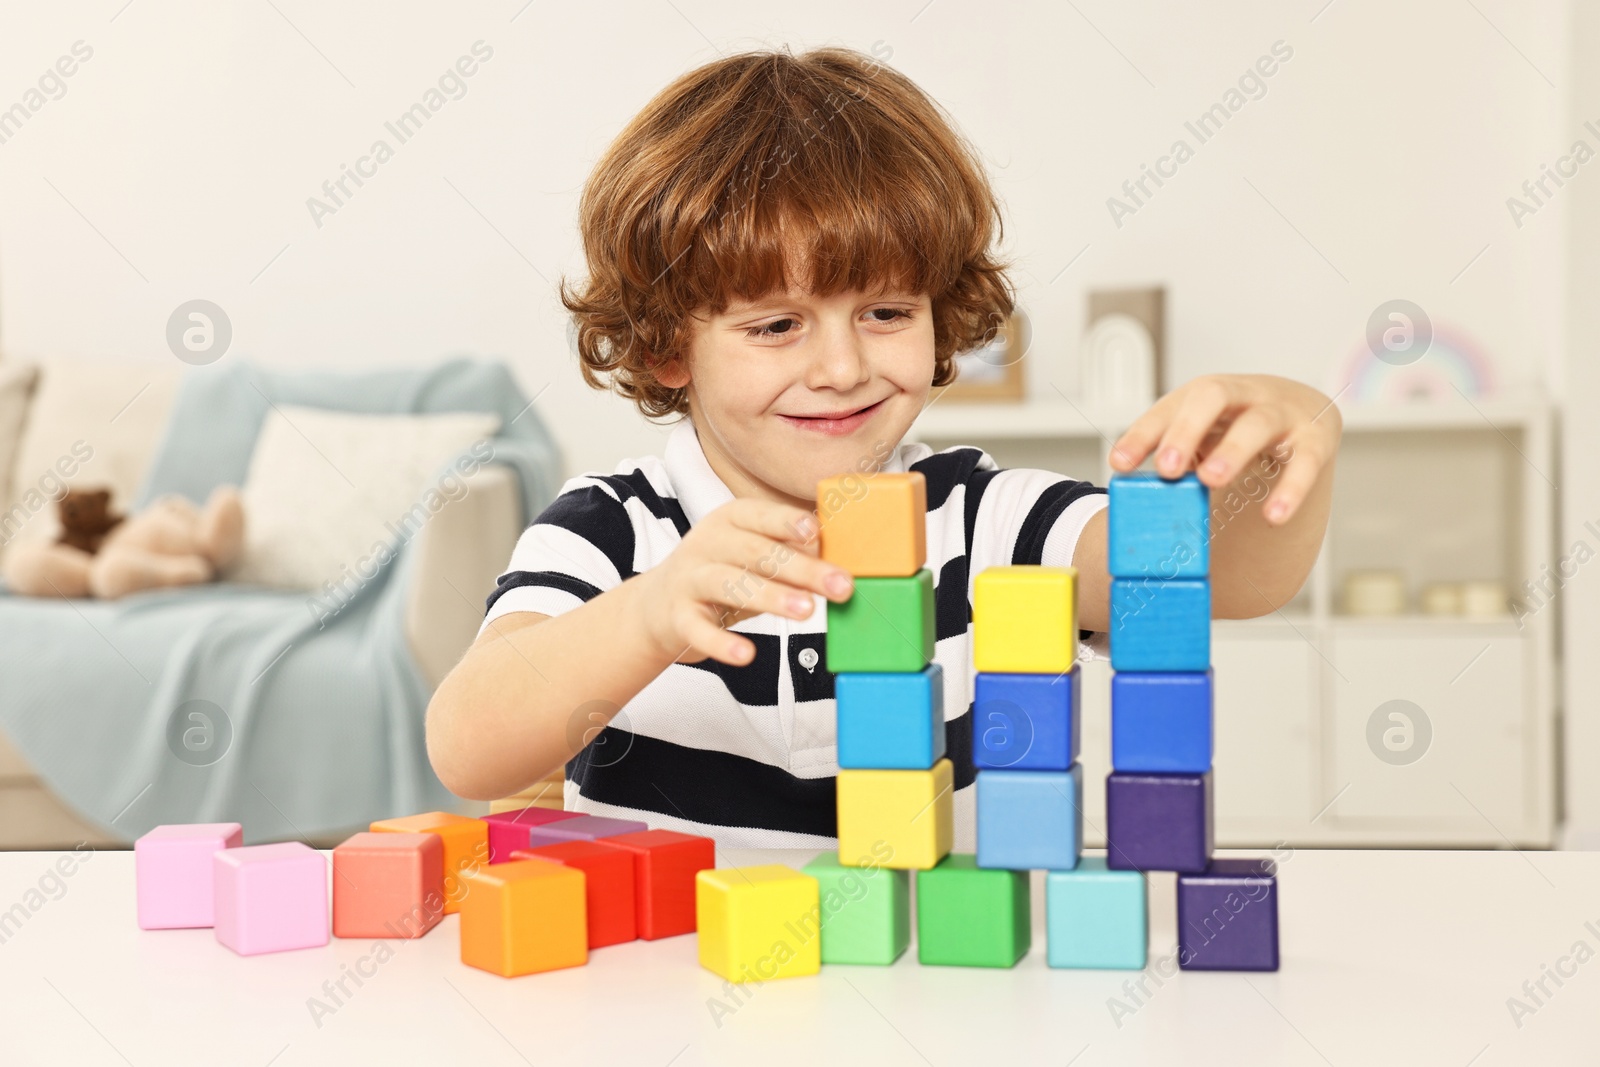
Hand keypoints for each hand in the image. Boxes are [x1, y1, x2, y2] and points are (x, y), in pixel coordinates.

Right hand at [636, 498, 852, 665]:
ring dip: (771, 596)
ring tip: (806, 611)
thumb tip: (834, 555)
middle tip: (839, 585)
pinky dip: (722, 643)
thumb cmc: (721, 572)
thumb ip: (789, 551)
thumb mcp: (752, 554)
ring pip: (730, 584)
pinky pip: (699, 630)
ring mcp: (690, 579)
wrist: (658, 605)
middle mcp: (708, 544)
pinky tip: (746, 654)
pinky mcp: (678, 617)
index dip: (787, 521)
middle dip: (801, 568)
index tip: (817, 531)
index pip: (761, 515)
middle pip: (755, 551)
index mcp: (731, 521)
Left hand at [1108, 374, 1340, 524]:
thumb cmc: (1238, 424)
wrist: (1303, 409)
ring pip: (1257, 423)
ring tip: (1211, 479)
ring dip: (1232, 451)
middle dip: (1186, 430)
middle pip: (1212, 396)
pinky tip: (1273, 515)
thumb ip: (1176, 462)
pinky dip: (1290, 490)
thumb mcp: (1204, 434)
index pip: (1169, 408)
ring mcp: (1282, 413)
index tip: (1119, 464)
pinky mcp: (1315, 439)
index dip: (1142, 435)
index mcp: (1207, 394)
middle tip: (1167, 467)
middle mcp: (1243, 395)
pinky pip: (1305, 462)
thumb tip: (1133, 507)